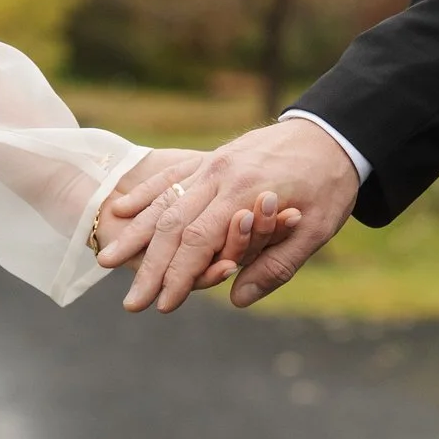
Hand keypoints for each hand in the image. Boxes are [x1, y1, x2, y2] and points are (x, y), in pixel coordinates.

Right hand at [99, 119, 362, 312]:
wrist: (332, 131)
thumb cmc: (330, 184)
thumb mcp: (318, 230)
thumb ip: (278, 264)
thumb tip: (239, 300)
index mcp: (247, 193)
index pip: (200, 240)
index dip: (179, 276)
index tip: (163, 306)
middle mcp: (221, 174)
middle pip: (172, 225)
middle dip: (150, 267)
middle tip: (131, 303)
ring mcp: (211, 163)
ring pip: (163, 200)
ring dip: (134, 234)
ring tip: (106, 262)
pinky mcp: (209, 157)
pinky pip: (170, 176)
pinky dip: (144, 194)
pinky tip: (121, 210)